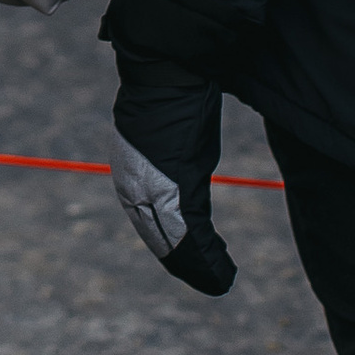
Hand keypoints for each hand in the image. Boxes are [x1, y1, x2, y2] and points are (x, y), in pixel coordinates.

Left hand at [109, 59, 235, 293]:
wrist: (167, 72)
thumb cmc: (173, 95)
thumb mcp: (170, 137)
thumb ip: (172, 164)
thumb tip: (178, 172)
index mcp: (131, 180)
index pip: (151, 225)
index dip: (175, 247)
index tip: (194, 260)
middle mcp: (135, 194)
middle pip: (163, 242)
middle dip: (190, 264)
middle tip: (214, 281)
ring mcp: (152, 197)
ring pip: (177, 247)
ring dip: (202, 268)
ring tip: (221, 282)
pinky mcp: (174, 194)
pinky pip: (192, 241)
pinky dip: (210, 262)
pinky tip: (223, 275)